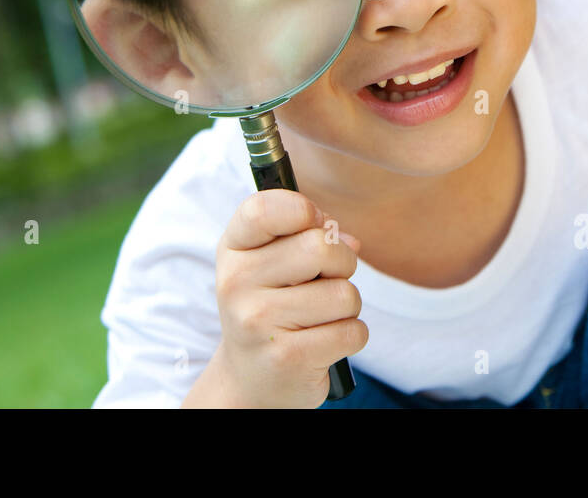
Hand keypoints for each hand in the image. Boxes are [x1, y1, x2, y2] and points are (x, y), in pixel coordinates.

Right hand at [205, 188, 366, 407]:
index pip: (263, 209)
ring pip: (344, 294)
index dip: (303, 209)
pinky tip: (324, 342)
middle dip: (342, 262)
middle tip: (326, 280)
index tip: (314, 224)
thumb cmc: (272, 305)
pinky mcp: (288, 358)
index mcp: (234, 249)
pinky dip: (352, 335)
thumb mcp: (271, 262)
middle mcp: (237, 283)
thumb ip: (306, 234)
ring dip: (348, 305)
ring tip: (320, 316)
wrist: (251, 377)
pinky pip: (353, 331)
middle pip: (321, 247)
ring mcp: (258, 322)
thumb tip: (350, 242)